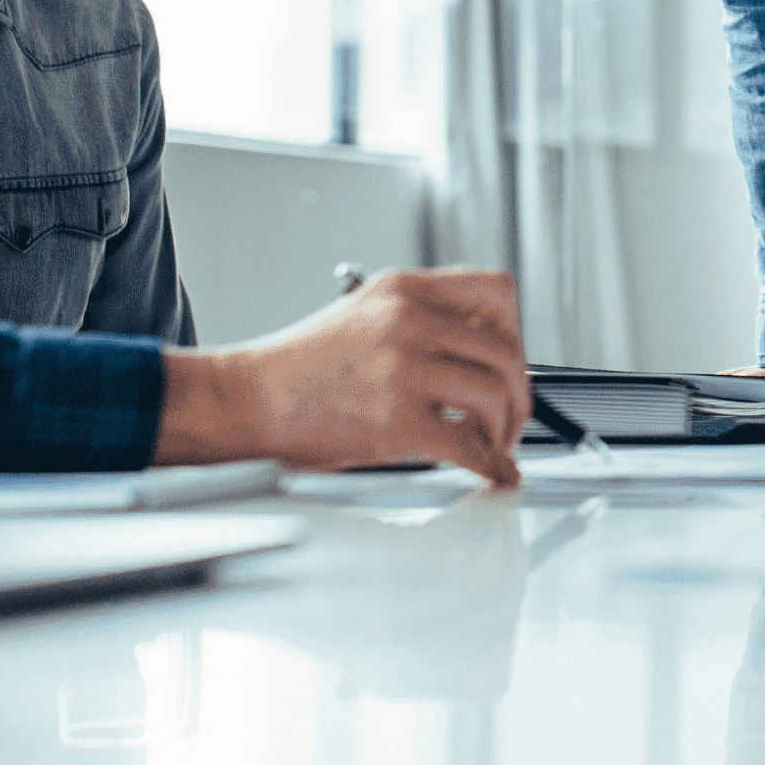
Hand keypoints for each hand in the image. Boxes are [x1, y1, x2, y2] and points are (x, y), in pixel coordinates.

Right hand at [155, 267, 529, 486]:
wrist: (246, 400)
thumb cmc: (298, 366)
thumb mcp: (364, 312)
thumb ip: (421, 318)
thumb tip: (476, 350)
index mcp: (406, 289)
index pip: (497, 292)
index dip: (516, 331)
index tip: (511, 360)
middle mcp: (411, 321)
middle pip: (504, 350)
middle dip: (518, 391)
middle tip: (514, 416)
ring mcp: (405, 370)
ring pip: (494, 394)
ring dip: (506, 428)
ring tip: (495, 445)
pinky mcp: (397, 422)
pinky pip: (468, 446)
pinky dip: (492, 466)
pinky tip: (495, 475)